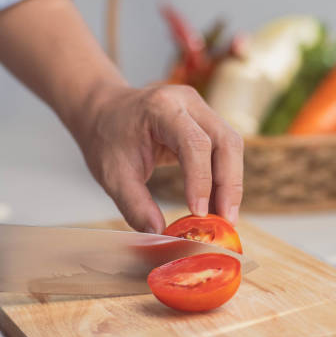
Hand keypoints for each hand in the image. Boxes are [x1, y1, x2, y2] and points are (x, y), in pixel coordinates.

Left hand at [67, 83, 243, 232]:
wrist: (103, 113)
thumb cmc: (107, 138)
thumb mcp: (113, 175)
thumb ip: (135, 206)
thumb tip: (160, 234)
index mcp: (161, 107)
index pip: (194, 143)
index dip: (201, 179)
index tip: (199, 213)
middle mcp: (187, 102)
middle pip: (225, 141)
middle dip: (229, 184)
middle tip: (226, 221)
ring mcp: (200, 109)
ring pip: (232, 145)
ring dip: (231, 183)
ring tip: (224, 217)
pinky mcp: (206, 121)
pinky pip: (225, 150)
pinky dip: (225, 177)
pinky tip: (217, 203)